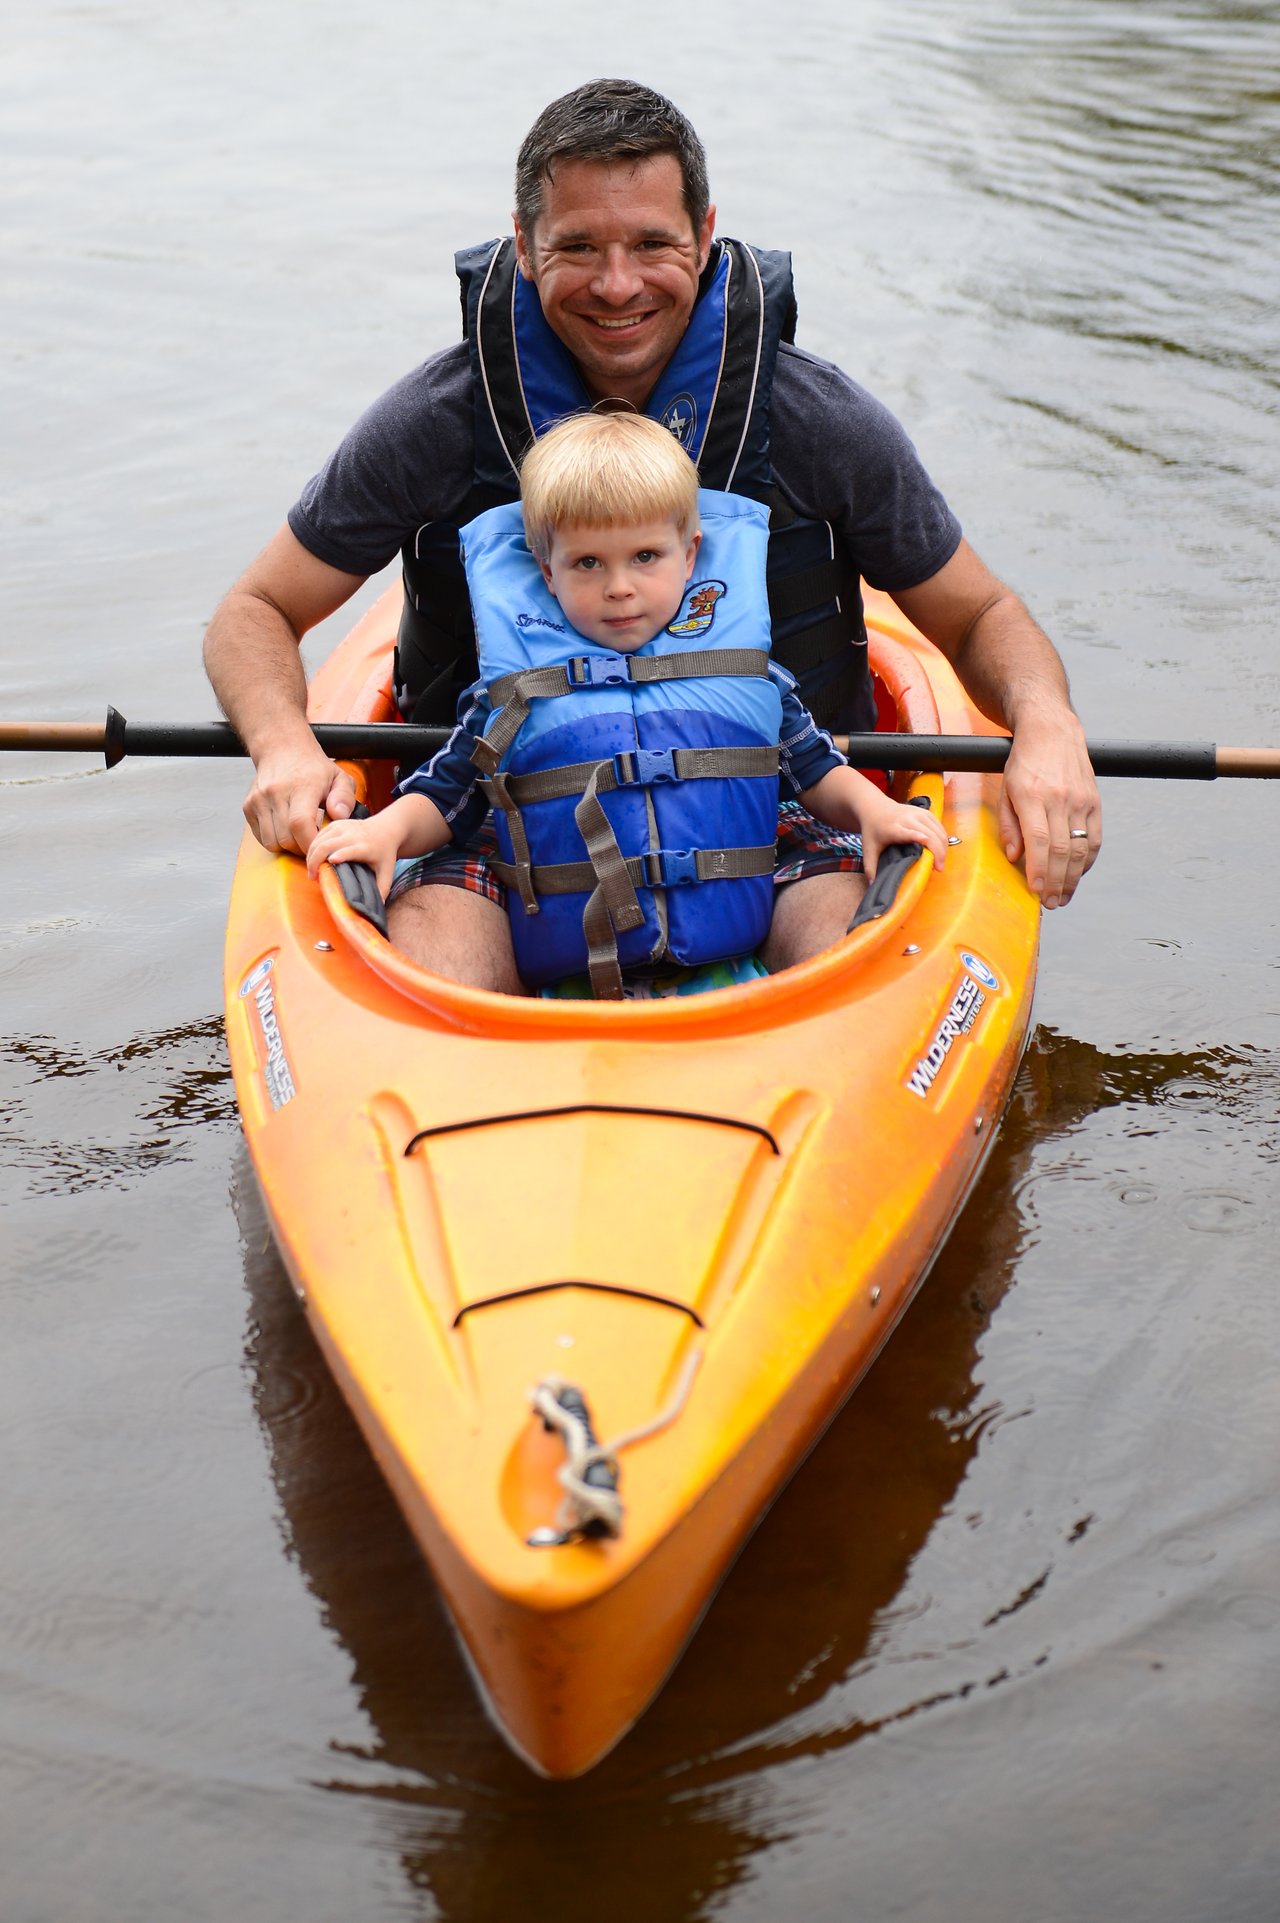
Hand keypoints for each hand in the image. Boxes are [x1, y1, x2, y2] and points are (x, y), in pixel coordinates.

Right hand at [243, 745, 355, 855]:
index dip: (310, 843)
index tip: (320, 847)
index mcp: (301, 786)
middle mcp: (276, 792)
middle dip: (301, 848)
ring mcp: (259, 800)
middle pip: (285, 838)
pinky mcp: (248, 806)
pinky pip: (260, 837)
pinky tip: (286, 830)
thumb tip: (339, 816)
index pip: (300, 824)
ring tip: (299, 836)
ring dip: (287, 847)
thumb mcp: (339, 777)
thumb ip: (345, 797)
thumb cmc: (312, 767)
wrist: (282, 749)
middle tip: (312, 842)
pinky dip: (274, 840)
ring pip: (271, 842)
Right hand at [305, 811, 400, 899]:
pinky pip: (319, 835)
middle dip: (315, 860)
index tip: (331, 862)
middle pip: (328, 844)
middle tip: (312, 877)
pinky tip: (313, 859)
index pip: (351, 849)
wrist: (386, 829)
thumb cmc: (385, 855)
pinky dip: (312, 847)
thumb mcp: (387, 872)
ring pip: (320, 839)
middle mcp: (353, 835)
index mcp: (366, 847)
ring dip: (311, 855)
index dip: (341, 854)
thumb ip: (382, 890)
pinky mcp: (337, 824)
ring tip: (311, 871)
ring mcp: (344, 827)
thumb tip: (376, 908)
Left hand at [858, 793, 949, 880]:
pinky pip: (939, 825)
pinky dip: (943, 838)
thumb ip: (870, 868)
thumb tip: (872, 886)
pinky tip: (942, 849)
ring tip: (940, 861)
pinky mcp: (924, 812)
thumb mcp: (868, 849)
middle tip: (939, 868)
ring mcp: (917, 813)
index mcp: (892, 829)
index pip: (906, 832)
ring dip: (943, 847)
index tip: (925, 842)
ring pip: (937, 830)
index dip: (916, 836)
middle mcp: (906, 819)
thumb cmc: (872, 831)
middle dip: (938, 851)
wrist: (875, 807)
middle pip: (929, 834)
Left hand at [998, 716, 1100, 908]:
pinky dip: (1088, 861)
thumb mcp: (1004, 789)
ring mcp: (1080, 800)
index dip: (1040, 869)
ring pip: (1081, 848)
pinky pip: (1095, 838)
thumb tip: (1015, 856)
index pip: (1040, 840)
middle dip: (1057, 881)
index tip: (1036, 890)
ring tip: (1063, 896)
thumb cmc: (1024, 761)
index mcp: (1033, 796)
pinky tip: (1078, 874)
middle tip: (1050, 902)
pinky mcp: (1094, 801)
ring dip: (1073, 878)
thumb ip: (1009, 825)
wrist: (1052, 730)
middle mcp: (1060, 798)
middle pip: (1062, 850)